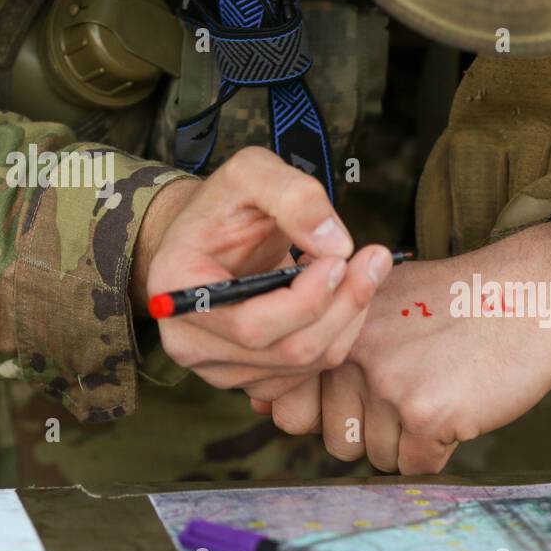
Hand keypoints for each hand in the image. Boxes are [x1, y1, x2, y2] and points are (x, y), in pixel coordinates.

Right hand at [131, 147, 392, 401]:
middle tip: (372, 261)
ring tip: (362, 270)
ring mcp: (218, 369)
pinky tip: (340, 298)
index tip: (341, 257)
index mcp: (177, 290)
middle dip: (343, 306)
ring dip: (348, 318)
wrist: (208, 237)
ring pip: (306, 365)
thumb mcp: (251, 172)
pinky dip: (339, 335)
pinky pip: (310, 374)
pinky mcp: (250, 378)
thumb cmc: (225, 205)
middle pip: (287, 350)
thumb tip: (336, 244)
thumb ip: (293, 195)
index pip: (251, 325)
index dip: (308, 299)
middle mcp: (189, 342)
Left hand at [270, 221, 550, 473]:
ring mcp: (389, 386)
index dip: (329, 416)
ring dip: (411, 442)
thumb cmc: (462, 299)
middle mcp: (353, 357)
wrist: (532, 292)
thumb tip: (269, 406)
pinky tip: (463, 407)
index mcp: (337, 331)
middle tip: (418, 393)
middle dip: (376, 432)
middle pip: (339, 441)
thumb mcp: (385, 300)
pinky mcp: (428, 415)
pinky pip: (417, 467)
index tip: (362, 401)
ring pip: (379, 458)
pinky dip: (441, 450)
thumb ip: (334, 346)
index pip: (293, 411)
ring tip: (445, 393)